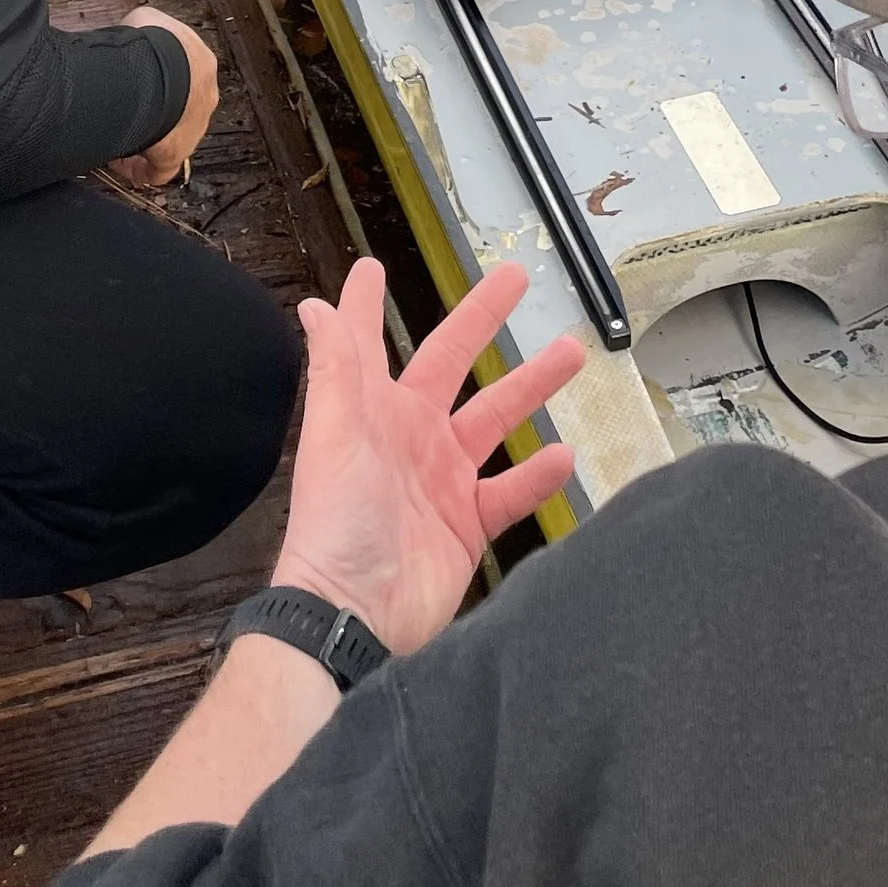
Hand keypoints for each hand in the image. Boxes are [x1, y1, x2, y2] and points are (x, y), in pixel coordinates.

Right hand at [110, 6, 217, 188]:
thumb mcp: (146, 19)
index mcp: (201, 65)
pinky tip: (118, 163)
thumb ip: (142, 28)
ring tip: (120, 135)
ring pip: (170, 139)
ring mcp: (192, 130)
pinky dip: (137, 169)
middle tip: (130, 111)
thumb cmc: (152, 42)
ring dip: (147, 138)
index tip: (139, 85)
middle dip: (157, 112)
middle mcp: (203, 99)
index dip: (161, 82)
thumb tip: (129, 34)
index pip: (185, 77)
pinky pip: (156, 170)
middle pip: (180, 111)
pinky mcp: (174, 155)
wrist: (156, 71)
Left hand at [271, 258, 582, 653]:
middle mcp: (410, 436)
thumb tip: (315, 306)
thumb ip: (335, 370)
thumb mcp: (335, 437)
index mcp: (373, 410)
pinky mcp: (468, 526)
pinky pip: (512, 492)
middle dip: (483, 320)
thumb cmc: (334, 525)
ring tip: (572, 351)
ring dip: (532, 386)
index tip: (371, 270)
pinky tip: (565, 456)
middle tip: (518, 279)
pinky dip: (539, 476)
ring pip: (497, 419)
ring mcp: (442, 480)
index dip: (366, 306)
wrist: (353, 617)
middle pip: (454, 363)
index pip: (368, 342)